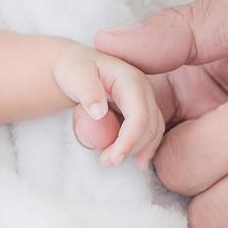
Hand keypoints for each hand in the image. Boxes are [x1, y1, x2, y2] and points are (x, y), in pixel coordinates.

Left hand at [51, 41, 164, 168]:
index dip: (130, 139)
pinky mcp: (142, 109)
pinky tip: (136, 161)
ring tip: (110, 161)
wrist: (76, 66)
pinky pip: (149, 131)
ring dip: (137, 150)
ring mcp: (145, 99)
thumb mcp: (75, 77)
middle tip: (105, 162)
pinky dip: (143, 147)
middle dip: (131, 148)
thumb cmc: (75, 70)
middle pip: (150, 126)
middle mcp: (143, 89)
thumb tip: (99, 112)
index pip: (139, 115)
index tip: (114, 157)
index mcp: (130, 79)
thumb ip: (87, 92)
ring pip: (153, 131)